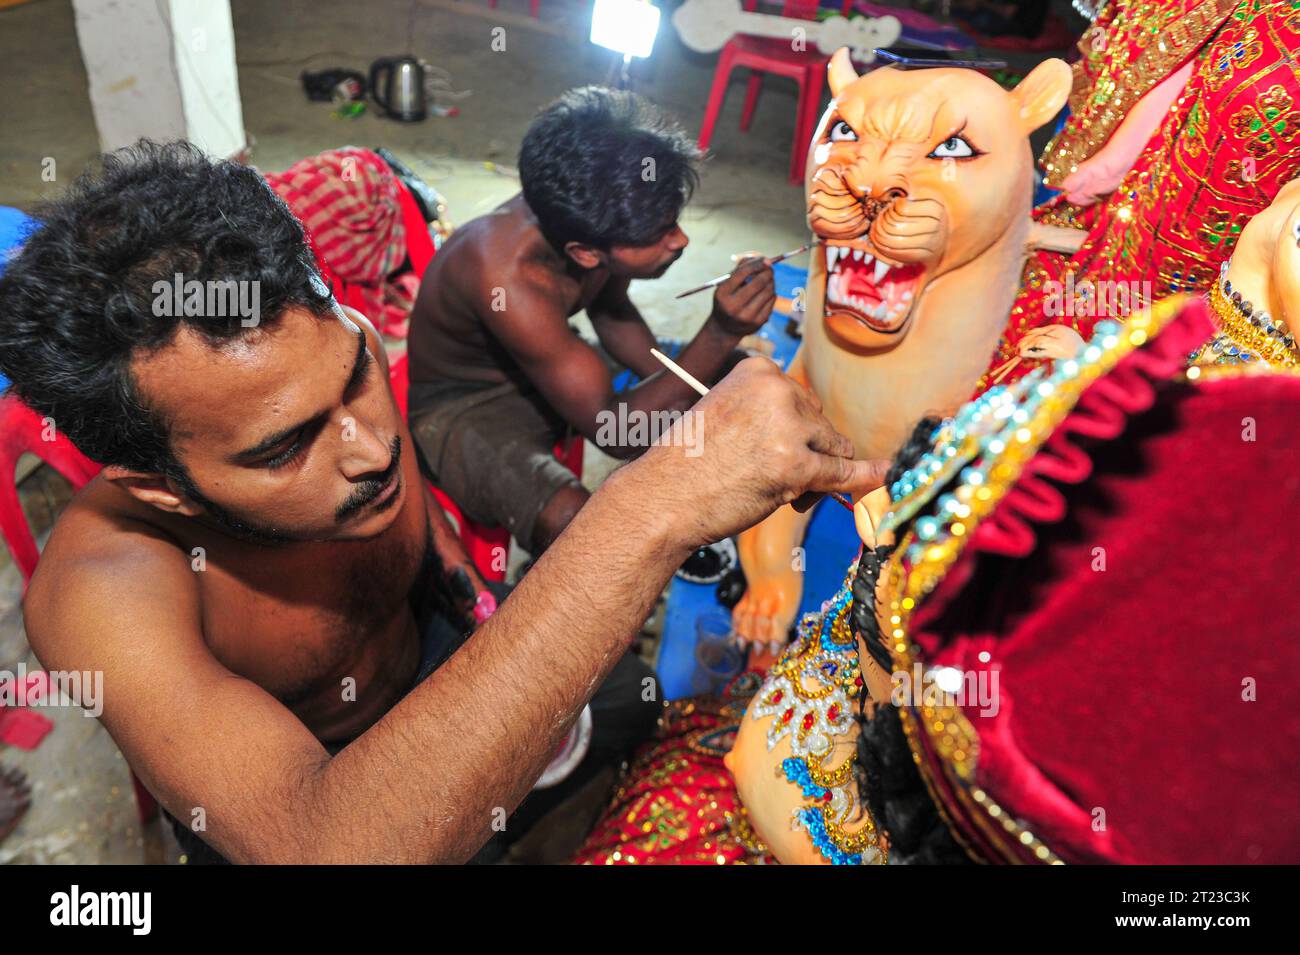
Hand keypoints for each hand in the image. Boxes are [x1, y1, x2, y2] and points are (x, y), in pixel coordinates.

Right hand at [621, 357, 888, 549]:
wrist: (662, 497)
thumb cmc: (690, 463)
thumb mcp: (730, 416)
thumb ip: (774, 417)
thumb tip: (833, 443)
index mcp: (759, 370)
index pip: (803, 401)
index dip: (793, 432)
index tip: (763, 449)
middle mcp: (777, 390)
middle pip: (822, 424)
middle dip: (806, 453)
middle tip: (761, 475)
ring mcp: (789, 428)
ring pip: (832, 450)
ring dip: (813, 474)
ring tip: (766, 486)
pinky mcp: (796, 466)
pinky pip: (842, 474)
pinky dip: (864, 477)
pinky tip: (883, 475)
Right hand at [708, 257, 775, 336]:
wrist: (725, 329)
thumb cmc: (727, 300)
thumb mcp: (726, 285)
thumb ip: (740, 269)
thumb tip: (760, 259)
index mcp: (723, 294)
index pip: (742, 273)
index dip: (757, 264)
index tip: (766, 259)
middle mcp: (734, 306)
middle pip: (758, 282)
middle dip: (767, 272)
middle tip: (770, 268)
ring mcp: (747, 316)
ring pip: (768, 291)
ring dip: (770, 282)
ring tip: (767, 280)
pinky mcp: (758, 322)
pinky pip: (771, 301)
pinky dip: (771, 293)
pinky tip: (766, 293)